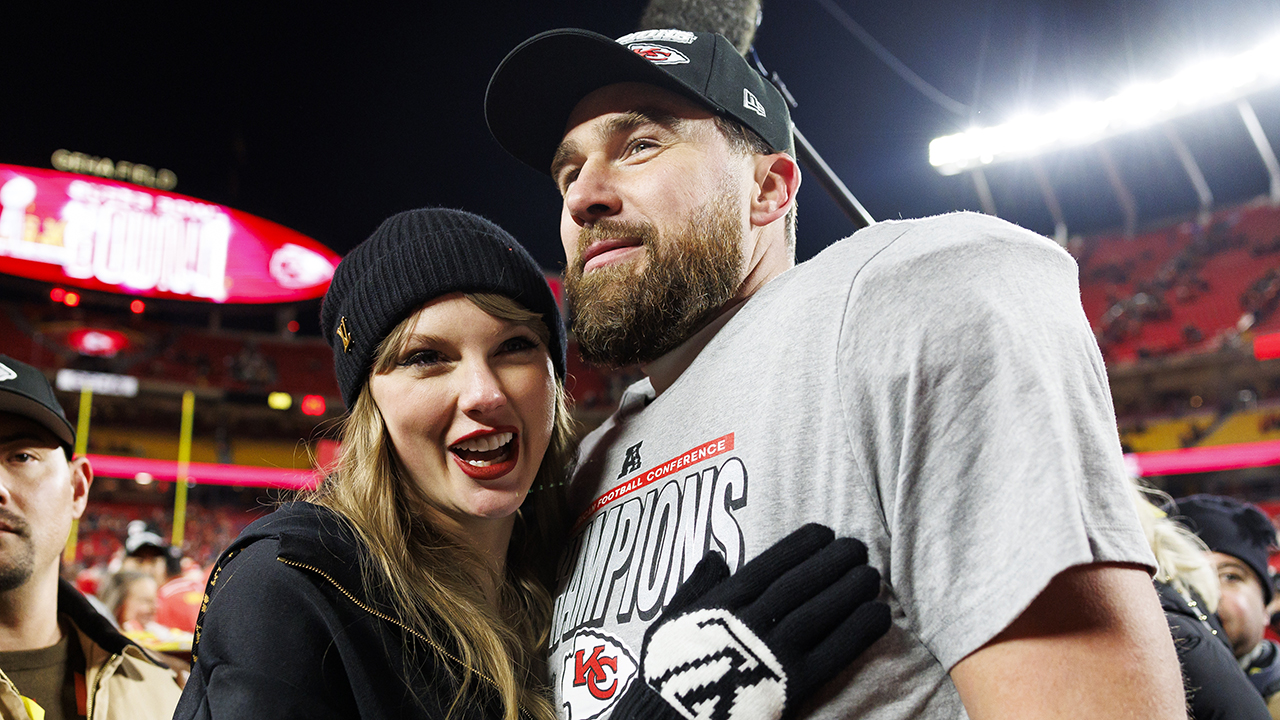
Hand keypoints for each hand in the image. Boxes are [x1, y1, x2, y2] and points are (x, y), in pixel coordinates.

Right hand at [615, 523, 889, 719]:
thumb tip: (717, 557)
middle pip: (799, 584)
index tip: (824, 532)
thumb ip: (695, 589)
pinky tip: (878, 615)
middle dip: (832, 562)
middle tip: (858, 547)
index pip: (769, 566)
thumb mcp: (670, 622)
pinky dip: (858, 632)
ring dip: (849, 591)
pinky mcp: (791, 686)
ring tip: (872, 575)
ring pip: (819, 612)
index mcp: (720, 604)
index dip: (800, 547)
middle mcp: (749, 623)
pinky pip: (832, 654)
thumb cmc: (668, 675)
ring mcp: (772, 654)